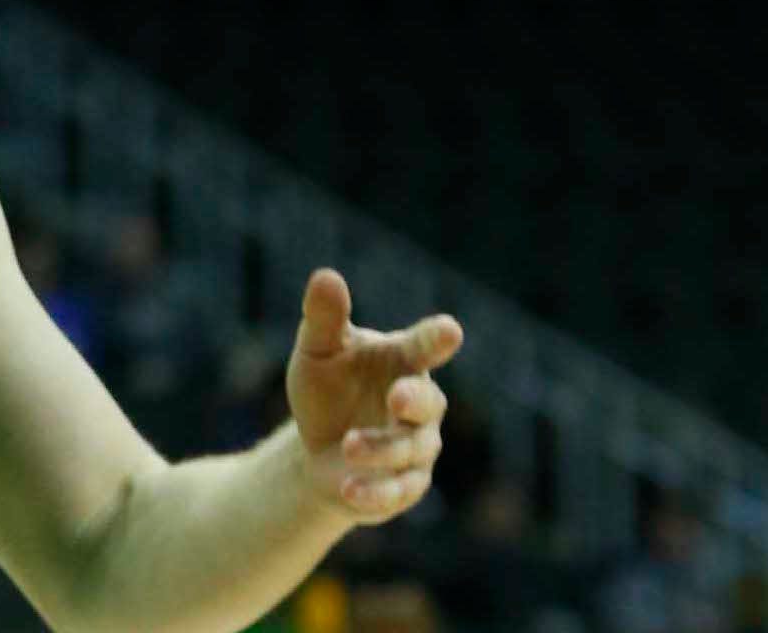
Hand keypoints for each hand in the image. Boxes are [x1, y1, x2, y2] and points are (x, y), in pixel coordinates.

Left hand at [287, 268, 462, 525]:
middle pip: (427, 403)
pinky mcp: (406, 486)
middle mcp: (419, 404)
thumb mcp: (317, 351)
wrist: (317, 448)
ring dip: (381, 448)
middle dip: (414, 400)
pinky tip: (350, 489)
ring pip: (411, 450)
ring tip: (349, 444)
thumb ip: (324, 318)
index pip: (424, 347)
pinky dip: (375, 491)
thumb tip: (326, 275)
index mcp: (403, 361)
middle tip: (396, 396)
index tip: (450, 331)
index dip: (437, 340)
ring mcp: (417, 446)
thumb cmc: (326, 388)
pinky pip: (398, 491)